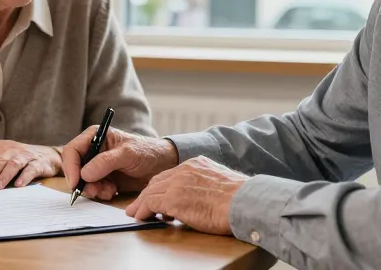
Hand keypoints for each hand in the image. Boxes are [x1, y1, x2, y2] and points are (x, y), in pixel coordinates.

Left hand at [0, 140, 60, 189]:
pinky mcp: (38, 162)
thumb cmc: (19, 161)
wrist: (47, 156)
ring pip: (12, 164)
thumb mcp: (2, 160)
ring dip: (4, 176)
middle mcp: (12, 148)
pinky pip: (30, 169)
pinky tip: (19, 185)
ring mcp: (26, 155)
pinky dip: (24, 177)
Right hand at [61, 126, 179, 200]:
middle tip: (94, 191)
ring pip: (83, 181)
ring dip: (93, 189)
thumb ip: (106, 162)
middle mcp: (93, 151)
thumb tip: (84, 174)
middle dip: (83, 182)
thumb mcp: (128, 154)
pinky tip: (113, 191)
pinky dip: (100, 193)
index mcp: (95, 137)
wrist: (161, 166)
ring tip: (109, 190)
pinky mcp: (103, 179)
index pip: (73, 150)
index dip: (71, 167)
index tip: (76, 183)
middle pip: (75, 168)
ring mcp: (97, 166)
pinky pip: (93, 189)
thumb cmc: (146, 152)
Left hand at [125, 156, 248, 234]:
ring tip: (135, 213)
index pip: (171, 174)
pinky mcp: (173, 199)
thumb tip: (204, 198)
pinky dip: (143, 211)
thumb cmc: (241, 199)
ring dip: (141, 203)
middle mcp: (185, 170)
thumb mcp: (223, 183)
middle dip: (147, 193)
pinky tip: (140, 217)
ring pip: (150, 191)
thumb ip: (208, 185)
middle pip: (157, 181)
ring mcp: (177, 183)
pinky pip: (150, 203)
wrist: (245, 202)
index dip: (161, 186)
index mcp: (197, 164)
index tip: (156, 195)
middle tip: (139, 204)